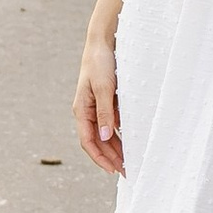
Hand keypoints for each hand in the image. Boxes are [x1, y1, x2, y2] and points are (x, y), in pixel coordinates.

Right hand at [74, 32, 122, 172]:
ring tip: (129, 161)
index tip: (113, 170)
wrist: (103, 42)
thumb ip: (104, 113)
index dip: (99, 158)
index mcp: (82, 110)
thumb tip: (104, 137)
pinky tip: (130, 141)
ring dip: (115, 148)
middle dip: (110, 157)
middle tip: (126, 171)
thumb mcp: (104, 88)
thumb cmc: (100, 62)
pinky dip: (119, 134)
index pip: (88, 141)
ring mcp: (96, 107)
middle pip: (97, 141)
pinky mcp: (105, 101)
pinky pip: (111, 123)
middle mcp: (87, 111)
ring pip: (104, 134)